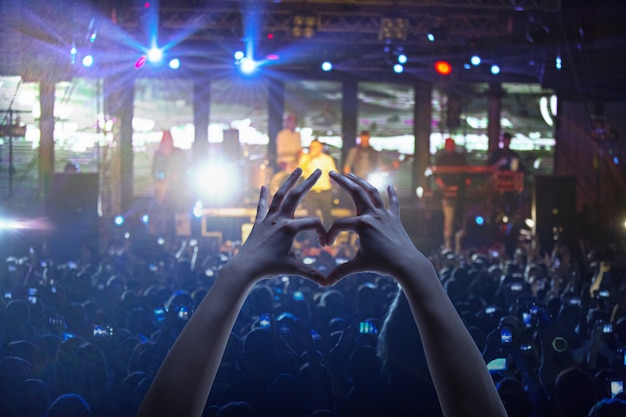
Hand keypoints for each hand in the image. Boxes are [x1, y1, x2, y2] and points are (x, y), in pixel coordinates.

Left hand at [226, 167, 326, 283]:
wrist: (246, 268)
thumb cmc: (270, 268)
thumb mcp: (294, 269)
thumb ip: (312, 274)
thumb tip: (329, 283)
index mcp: (290, 228)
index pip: (313, 223)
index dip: (322, 233)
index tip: (324, 246)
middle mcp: (279, 219)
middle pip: (297, 196)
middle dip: (309, 182)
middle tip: (318, 170)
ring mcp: (268, 219)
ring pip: (280, 195)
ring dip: (289, 181)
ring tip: (297, 169)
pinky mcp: (259, 222)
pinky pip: (262, 206)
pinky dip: (262, 196)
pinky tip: (262, 186)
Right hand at [324, 172, 423, 284]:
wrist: (407, 264)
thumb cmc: (382, 264)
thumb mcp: (358, 266)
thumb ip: (340, 271)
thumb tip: (324, 282)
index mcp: (362, 225)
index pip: (339, 225)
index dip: (330, 234)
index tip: (328, 245)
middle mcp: (373, 215)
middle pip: (355, 192)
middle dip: (342, 181)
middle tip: (332, 172)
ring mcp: (385, 215)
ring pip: (372, 192)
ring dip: (361, 182)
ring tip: (351, 174)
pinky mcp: (395, 218)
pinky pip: (393, 203)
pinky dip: (391, 194)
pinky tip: (390, 186)